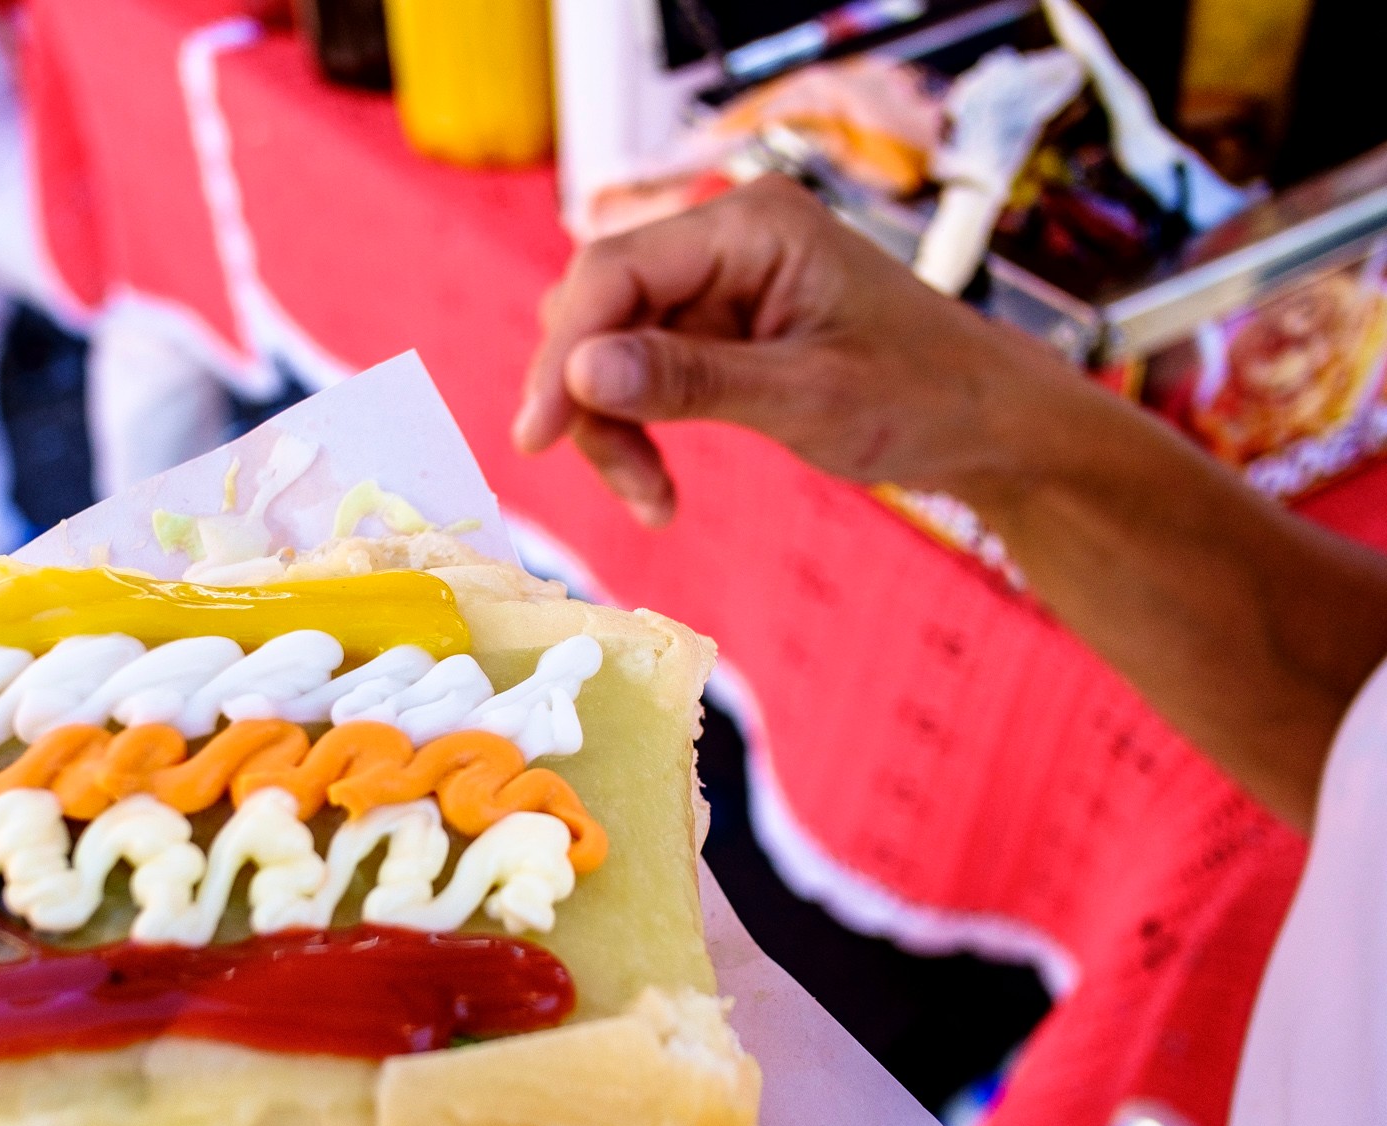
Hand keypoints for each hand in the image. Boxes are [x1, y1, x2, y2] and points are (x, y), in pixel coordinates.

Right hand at [512, 174, 1070, 526]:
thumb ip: (689, 380)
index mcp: (752, 225)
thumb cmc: (925, 397)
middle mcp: (724, 240)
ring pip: (607, 348)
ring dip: (609, 428)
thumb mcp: (807, 396)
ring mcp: (718, 283)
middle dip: (584, 398)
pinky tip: (659, 491)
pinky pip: (639, 374)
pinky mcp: (716, 329)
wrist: (988, 424)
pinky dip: (635, 432)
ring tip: (652, 500)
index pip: (615, 271)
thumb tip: (577, 373)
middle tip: (617, 480)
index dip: (564, 352)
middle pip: (599, 307)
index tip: (538, 435)